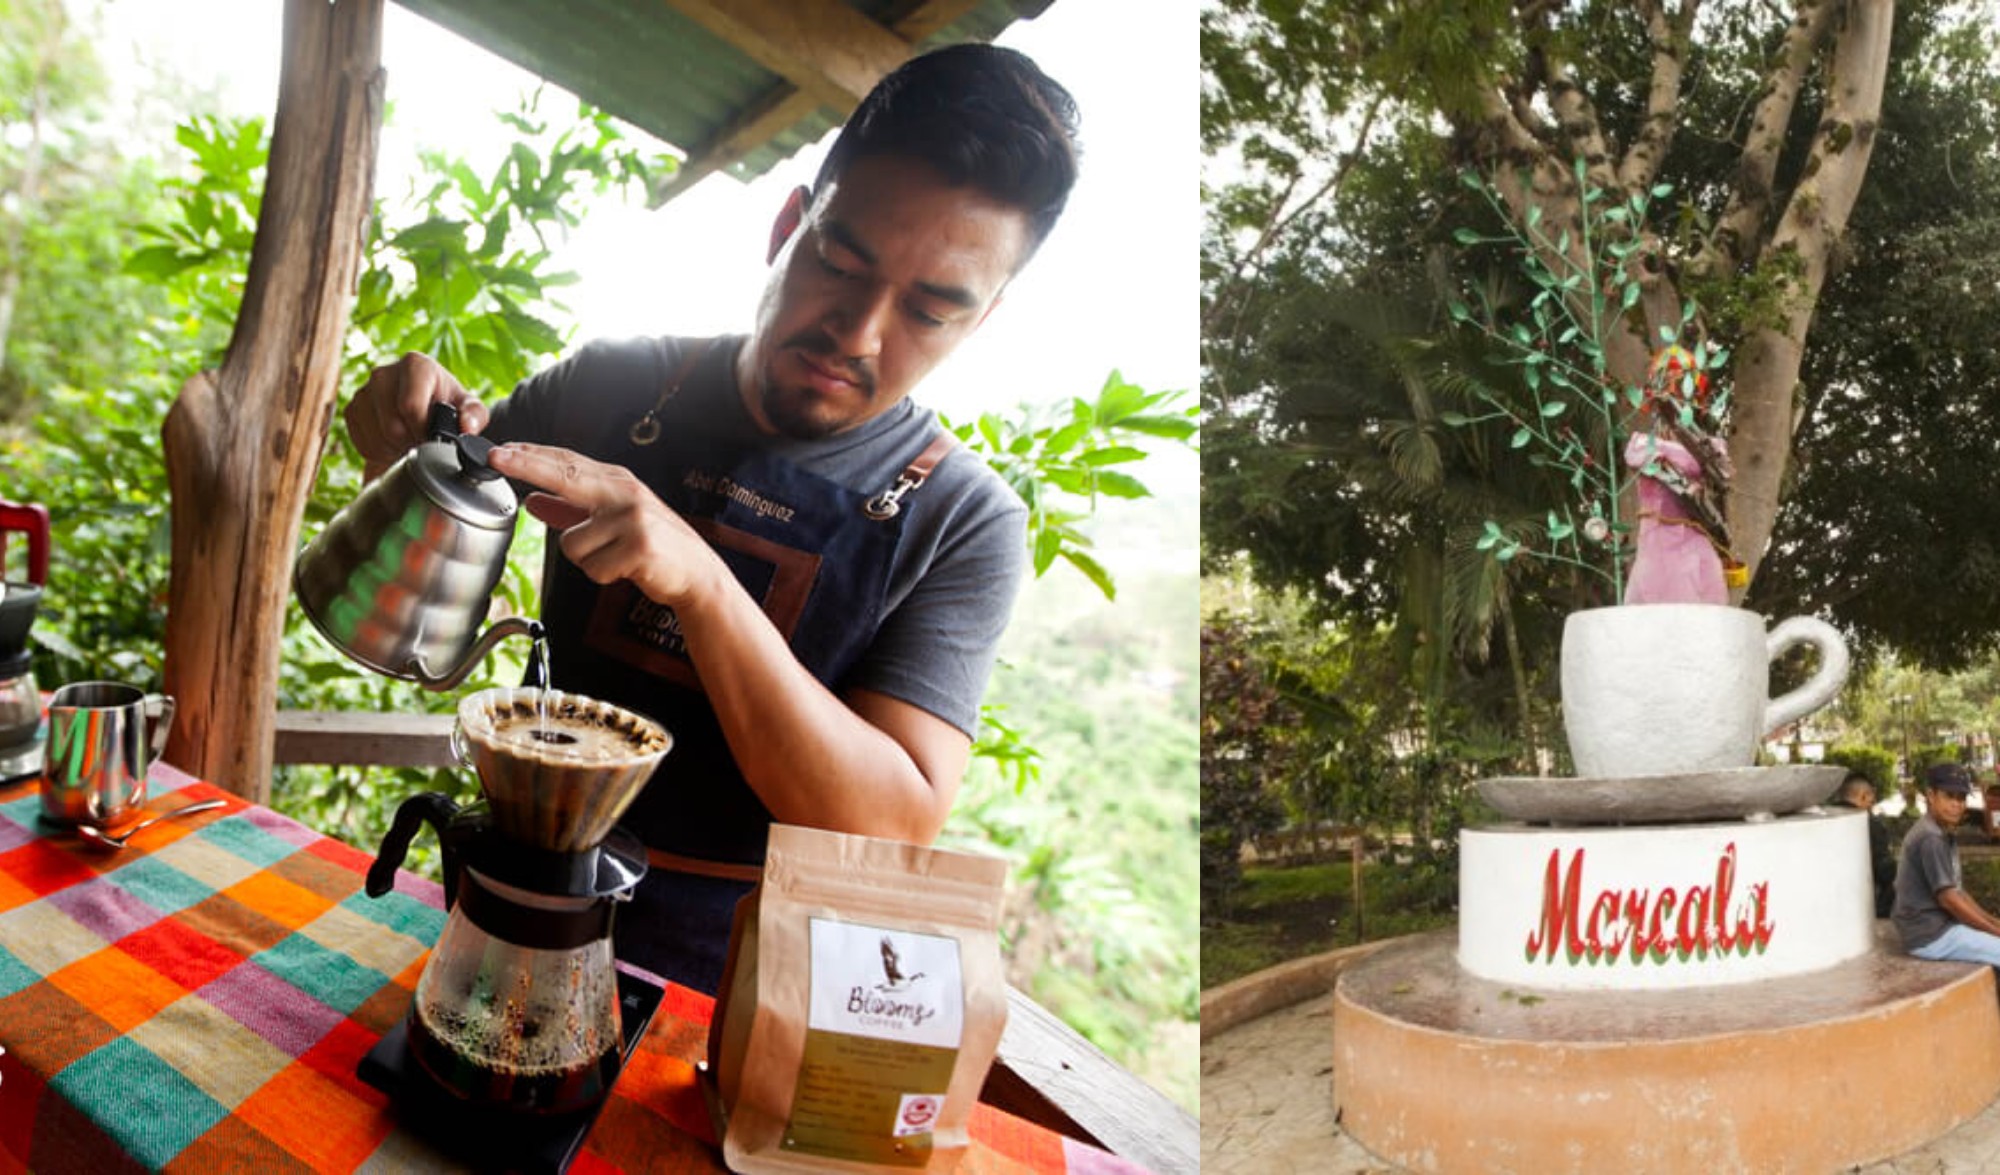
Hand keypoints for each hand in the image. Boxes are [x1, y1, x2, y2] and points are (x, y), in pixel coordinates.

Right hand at [345, 352, 489, 479]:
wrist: (420, 409)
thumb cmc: (448, 406)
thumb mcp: (468, 407)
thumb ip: (475, 415)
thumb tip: (467, 427)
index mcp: (416, 365)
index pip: (410, 405)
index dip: (422, 431)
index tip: (433, 437)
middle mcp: (384, 373)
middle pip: (392, 425)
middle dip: (411, 442)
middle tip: (423, 442)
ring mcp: (364, 390)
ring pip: (377, 437)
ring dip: (397, 449)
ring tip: (411, 440)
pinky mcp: (351, 408)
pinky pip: (362, 443)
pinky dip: (381, 451)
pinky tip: (394, 443)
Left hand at [489, 442, 719, 607]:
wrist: (695, 571)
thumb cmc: (651, 544)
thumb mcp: (610, 520)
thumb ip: (569, 510)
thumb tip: (532, 500)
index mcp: (616, 482)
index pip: (567, 462)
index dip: (532, 456)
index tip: (501, 450)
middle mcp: (624, 493)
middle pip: (565, 474)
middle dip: (528, 466)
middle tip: (499, 458)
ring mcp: (633, 518)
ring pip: (572, 543)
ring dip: (587, 559)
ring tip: (614, 558)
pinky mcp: (639, 546)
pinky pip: (592, 567)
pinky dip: (603, 575)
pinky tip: (625, 569)